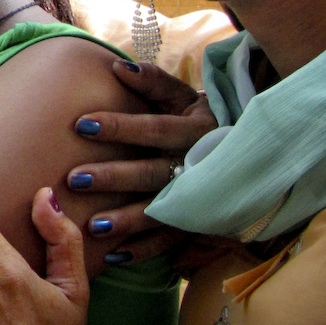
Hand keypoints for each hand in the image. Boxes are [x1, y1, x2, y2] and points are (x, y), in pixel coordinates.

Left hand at [64, 60, 212, 263]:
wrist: (249, 152)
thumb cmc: (200, 119)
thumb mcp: (184, 96)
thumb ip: (153, 82)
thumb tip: (116, 67)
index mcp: (195, 131)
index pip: (154, 128)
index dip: (120, 127)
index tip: (81, 124)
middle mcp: (198, 166)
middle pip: (152, 173)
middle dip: (115, 177)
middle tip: (75, 179)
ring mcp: (199, 198)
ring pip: (161, 212)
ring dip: (127, 221)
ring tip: (93, 226)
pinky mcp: (197, 224)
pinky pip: (170, 242)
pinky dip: (143, 252)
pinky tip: (113, 258)